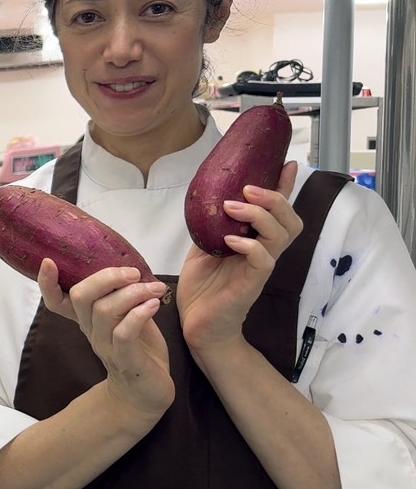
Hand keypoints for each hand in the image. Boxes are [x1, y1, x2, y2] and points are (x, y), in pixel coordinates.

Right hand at [38, 258, 173, 418]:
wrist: (144, 393)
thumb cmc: (139, 350)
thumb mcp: (128, 317)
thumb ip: (124, 296)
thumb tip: (132, 269)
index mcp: (86, 319)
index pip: (55, 302)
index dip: (47, 283)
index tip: (49, 261)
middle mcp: (90, 331)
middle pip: (81, 296)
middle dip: (107, 277)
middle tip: (133, 273)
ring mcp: (106, 346)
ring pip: (105, 310)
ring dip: (132, 293)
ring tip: (154, 288)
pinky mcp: (125, 360)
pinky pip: (124, 332)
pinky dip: (139, 313)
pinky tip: (155, 305)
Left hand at [179, 161, 301, 352]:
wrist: (199, 325)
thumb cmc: (203, 287)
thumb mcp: (203, 247)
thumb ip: (212, 225)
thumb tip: (210, 199)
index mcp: (255, 241)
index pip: (277, 211)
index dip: (285, 188)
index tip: (287, 163)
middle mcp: (264, 252)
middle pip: (290, 220)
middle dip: (275, 198)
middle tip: (248, 187)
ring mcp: (260, 268)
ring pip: (280, 236)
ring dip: (259, 216)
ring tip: (232, 207)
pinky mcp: (252, 284)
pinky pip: (263, 261)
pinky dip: (250, 246)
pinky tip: (230, 241)